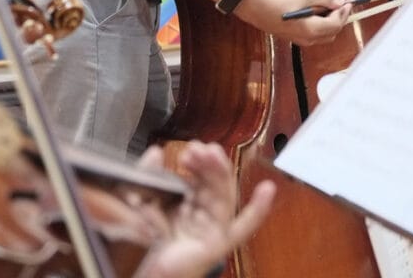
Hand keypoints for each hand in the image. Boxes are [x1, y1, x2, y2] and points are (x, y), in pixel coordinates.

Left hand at [132, 141, 274, 277]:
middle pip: (213, 183)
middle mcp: (205, 215)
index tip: (192, 147)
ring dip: (220, 171)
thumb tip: (155, 152)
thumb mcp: (145, 200)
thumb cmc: (149, 242)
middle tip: (198, 148)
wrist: (149, 273)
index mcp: (190, 205)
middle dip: (208, 162)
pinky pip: (243, 227)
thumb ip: (149, 176)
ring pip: (224, 194)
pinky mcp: (220, 243)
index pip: (200, 177)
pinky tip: (267, 190)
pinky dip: (258, 209)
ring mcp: (215, 228)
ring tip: (211, 154)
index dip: (199, 161)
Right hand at [237, 0, 351, 45]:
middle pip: (333, 32)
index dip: (344, 13)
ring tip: (331, 9)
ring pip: (326, 36)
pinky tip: (318, 15)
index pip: (336, 23)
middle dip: (340, 19)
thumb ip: (325, 0)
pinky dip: (322, 27)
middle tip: (342, 6)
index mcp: (314, 29)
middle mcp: (310, 39)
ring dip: (332, 24)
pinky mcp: (297, 39)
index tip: (347, 3)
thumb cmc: (282, 3)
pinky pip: (316, 36)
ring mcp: (303, 41)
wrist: (261, 11)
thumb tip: (340, 2)